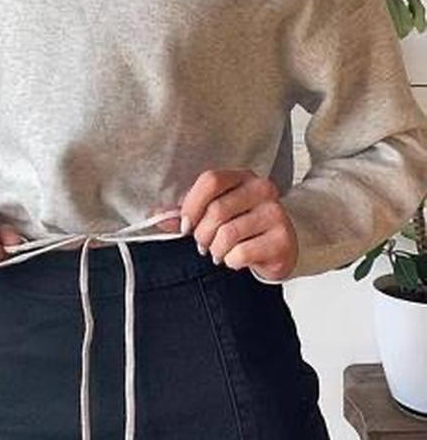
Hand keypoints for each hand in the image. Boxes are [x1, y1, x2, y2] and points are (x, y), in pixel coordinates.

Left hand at [155, 168, 298, 281]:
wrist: (282, 247)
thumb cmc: (244, 228)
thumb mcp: (218, 214)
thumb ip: (189, 213)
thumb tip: (157, 216)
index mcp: (243, 177)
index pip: (210, 180)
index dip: (191, 205)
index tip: (185, 225)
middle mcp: (262, 190)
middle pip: (216, 210)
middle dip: (202, 234)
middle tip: (203, 245)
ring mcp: (275, 213)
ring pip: (227, 235)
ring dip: (216, 250)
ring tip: (220, 252)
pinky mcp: (281, 239)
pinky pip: (241, 253)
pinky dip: (231, 261)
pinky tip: (237, 259)